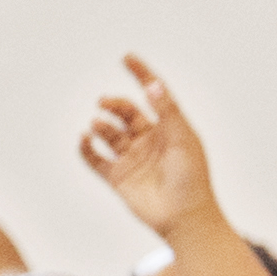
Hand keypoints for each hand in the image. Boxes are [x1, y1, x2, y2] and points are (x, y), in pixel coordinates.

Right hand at [74, 56, 216, 234]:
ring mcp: (132, 159)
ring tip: (97, 125)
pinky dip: (87, 148)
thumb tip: (153, 84)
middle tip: (104, 103)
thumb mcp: (182, 138)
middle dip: (114, 104)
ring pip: (109, 134)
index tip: (127, 58)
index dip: (141, 75)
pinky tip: (84, 139)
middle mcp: (149, 140)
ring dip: (101, 126)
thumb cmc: (192, 177)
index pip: (153, 95)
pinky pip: (95, 159)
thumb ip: (167, 111)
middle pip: (126, 113)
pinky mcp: (117, 178)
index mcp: (169, 128)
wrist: (184, 216)